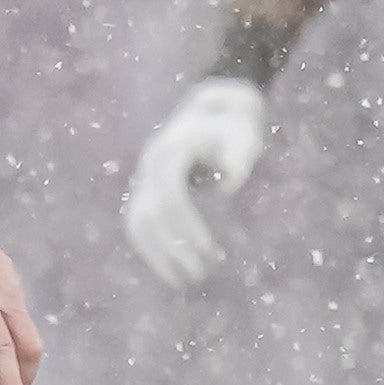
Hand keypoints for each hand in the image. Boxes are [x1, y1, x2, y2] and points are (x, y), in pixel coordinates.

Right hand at [125, 73, 271, 288]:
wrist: (214, 104)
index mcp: (174, 145)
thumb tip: (229, 185)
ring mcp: (145, 174)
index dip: (188, 227)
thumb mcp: (247, 124)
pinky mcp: (144, 187)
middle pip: (153, 213)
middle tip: (202, 274)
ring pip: (139, 221)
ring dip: (160, 254)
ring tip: (185, 280)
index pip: (172, 196)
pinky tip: (169, 271)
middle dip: (176, 248)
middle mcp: (152, 160)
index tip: (212, 253)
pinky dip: (149, 249)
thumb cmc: (237, 117)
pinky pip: (136, 222)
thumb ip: (241, 148)